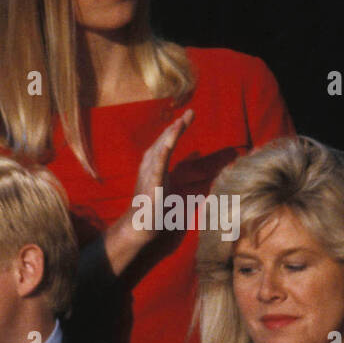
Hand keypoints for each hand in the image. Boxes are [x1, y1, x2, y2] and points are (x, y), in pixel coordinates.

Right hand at [103, 109, 194, 272]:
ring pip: (162, 149)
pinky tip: (172, 138)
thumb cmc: (158, 212)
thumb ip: (190, 176)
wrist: (140, 229)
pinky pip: (159, 163)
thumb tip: (203, 161)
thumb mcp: (178, 190)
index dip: (179, 129)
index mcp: (158, 166)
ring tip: (181, 120)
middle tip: (190, 113)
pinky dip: (165, 148)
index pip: (170, 144)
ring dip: (172, 134)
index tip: (190, 114)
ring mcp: (151, 174)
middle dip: (178, 127)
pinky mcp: (153, 183)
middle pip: (167, 142)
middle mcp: (152, 166)